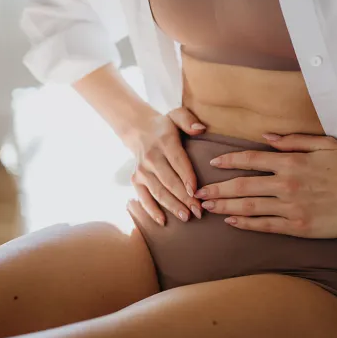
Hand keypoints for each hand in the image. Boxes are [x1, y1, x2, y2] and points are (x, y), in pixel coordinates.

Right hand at [123, 107, 204, 225]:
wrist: (138, 130)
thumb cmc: (165, 126)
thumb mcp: (176, 115)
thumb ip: (188, 120)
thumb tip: (200, 128)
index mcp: (164, 141)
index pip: (177, 161)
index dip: (187, 177)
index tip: (197, 192)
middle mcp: (151, 157)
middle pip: (169, 180)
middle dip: (184, 197)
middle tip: (199, 211)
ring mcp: (142, 170)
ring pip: (158, 191)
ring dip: (172, 206)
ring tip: (187, 217)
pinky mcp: (136, 180)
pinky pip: (143, 197)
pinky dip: (151, 210)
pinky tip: (163, 222)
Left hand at [195, 134, 336, 237]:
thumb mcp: (324, 144)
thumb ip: (294, 140)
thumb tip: (267, 137)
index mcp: (291, 162)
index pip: (251, 159)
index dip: (228, 161)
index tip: (213, 163)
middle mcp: (286, 184)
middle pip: (242, 186)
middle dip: (216, 188)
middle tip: (197, 191)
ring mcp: (290, 207)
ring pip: (248, 207)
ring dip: (224, 206)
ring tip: (206, 206)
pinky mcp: (297, 227)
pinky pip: (265, 225)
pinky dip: (245, 223)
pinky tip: (231, 221)